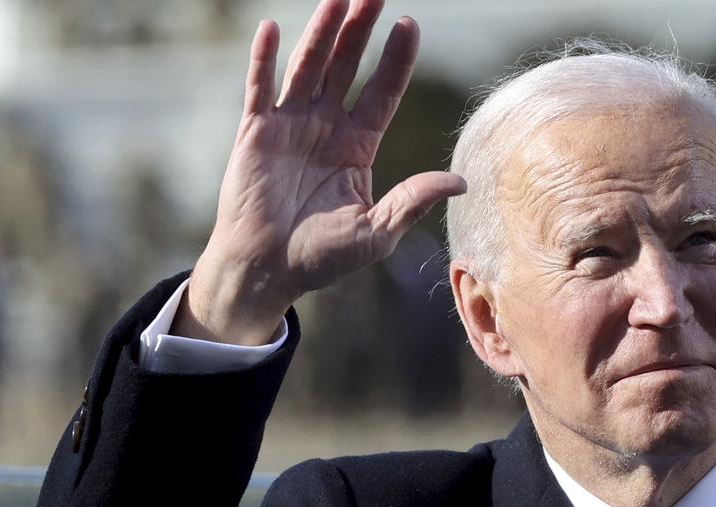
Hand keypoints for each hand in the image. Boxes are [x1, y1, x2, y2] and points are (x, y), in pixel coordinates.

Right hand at [173, 0, 465, 344]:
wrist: (268, 272)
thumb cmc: (322, 258)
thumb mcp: (378, 231)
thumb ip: (413, 201)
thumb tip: (460, 182)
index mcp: (357, 147)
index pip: (382, 92)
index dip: (395, 60)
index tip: (409, 25)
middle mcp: (325, 128)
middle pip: (347, 67)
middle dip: (360, 30)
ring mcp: (289, 127)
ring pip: (308, 67)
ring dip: (321, 32)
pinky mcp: (255, 134)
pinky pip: (260, 89)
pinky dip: (263, 60)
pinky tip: (270, 29)